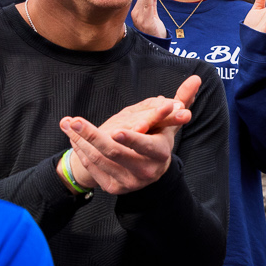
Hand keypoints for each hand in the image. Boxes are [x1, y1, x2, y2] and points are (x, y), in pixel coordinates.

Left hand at [58, 75, 202, 194]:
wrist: (145, 170)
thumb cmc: (156, 138)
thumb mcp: (169, 121)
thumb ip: (182, 99)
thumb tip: (196, 78)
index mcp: (160, 154)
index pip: (146, 147)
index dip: (132, 139)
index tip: (117, 130)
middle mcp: (145, 172)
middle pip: (115, 152)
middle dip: (92, 135)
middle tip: (75, 120)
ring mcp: (128, 182)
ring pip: (99, 158)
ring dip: (80, 139)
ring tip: (68, 122)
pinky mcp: (113, 187)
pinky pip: (91, 166)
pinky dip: (80, 149)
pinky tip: (73, 136)